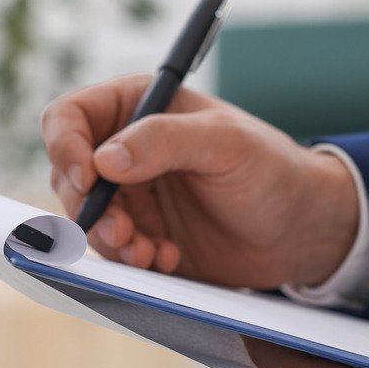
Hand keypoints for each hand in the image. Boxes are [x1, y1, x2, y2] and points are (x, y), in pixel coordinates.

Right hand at [41, 74, 358, 286]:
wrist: (302, 230)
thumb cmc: (272, 169)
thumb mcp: (225, 144)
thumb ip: (164, 142)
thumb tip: (104, 159)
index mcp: (137, 107)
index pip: (70, 117)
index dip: (66, 147)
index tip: (88, 180)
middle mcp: (125, 149)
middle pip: (69, 175)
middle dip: (89, 208)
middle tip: (124, 233)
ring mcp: (131, 196)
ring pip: (87, 219)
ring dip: (110, 241)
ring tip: (149, 254)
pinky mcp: (142, 237)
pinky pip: (113, 251)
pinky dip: (132, 260)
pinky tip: (168, 260)